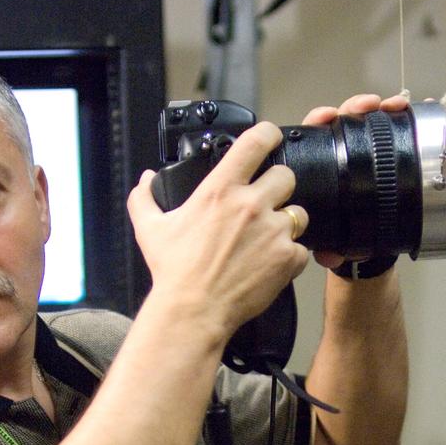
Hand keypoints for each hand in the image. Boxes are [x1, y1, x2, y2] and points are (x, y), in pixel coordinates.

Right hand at [127, 121, 309, 340]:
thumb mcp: (149, 228)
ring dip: (287, 222)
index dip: (267, 134)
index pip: (255, 142)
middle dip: (279, 186)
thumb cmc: (174, 272)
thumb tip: (145, 179)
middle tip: (266, 202)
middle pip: (286, 175)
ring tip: (268, 239)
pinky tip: (271, 264)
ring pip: (298, 212)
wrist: (194, 310)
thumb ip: (144, 198)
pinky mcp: (287, 257)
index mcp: (220, 190)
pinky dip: (290, 256)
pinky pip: (301, 249)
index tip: (270, 137)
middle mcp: (251, 204)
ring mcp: (273, 231)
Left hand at [300, 93, 409, 269]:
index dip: (318, 121)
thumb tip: (330, 253)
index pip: (312, 135)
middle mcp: (336, 155)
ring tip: (393, 106)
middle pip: (341, 120)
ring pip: (365, 121)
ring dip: (379, 109)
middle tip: (368, 106)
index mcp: (316, 168)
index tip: (328, 116)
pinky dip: (399, 118)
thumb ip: (327, 246)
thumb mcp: (328, 238)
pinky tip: (408, 110)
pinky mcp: (382, 155)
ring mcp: (360, 152)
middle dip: (354, 108)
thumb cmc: (337, 234)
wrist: (364, 247)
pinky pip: (389, 131)